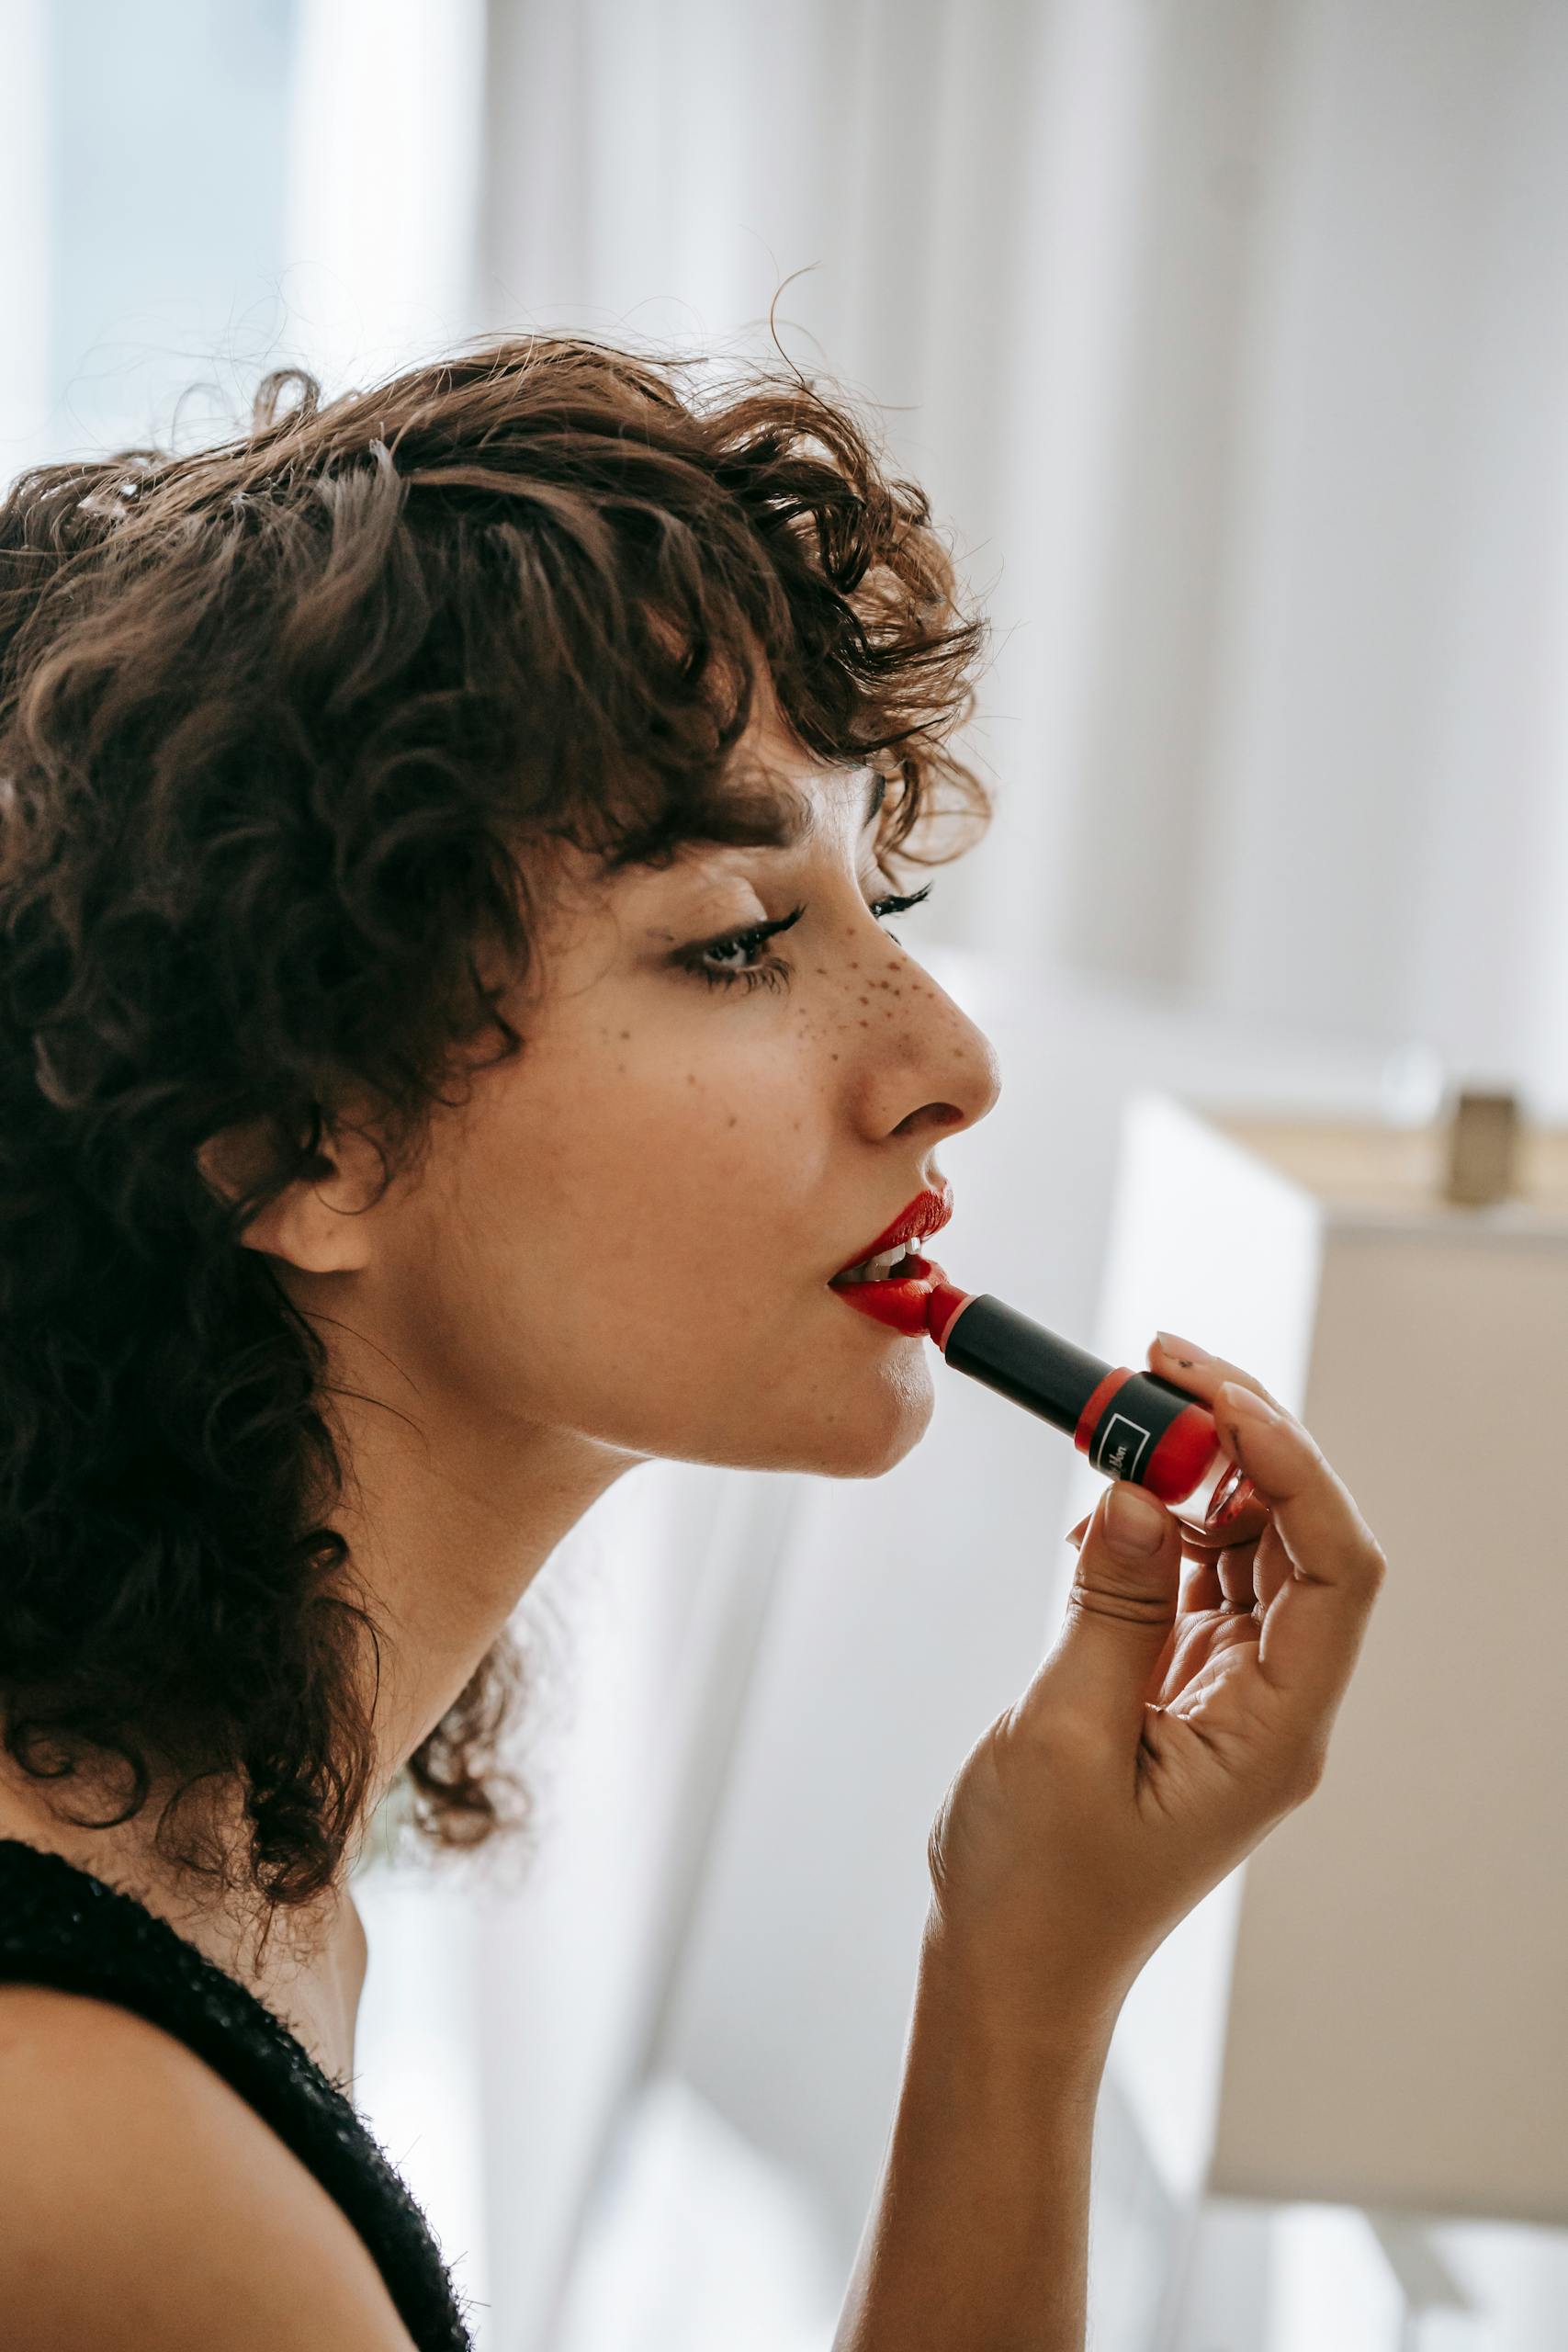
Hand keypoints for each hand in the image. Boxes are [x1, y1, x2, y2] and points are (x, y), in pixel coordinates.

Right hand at [922, 1334, 1386, 2050]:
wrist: (1007, 1973)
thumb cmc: (1037, 1887)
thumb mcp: (1063, 1730)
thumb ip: (1115, 1600)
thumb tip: (1146, 1488)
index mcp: (1276, 1733)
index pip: (1339, 1569)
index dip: (1293, 1464)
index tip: (1213, 1394)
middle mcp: (1273, 1707)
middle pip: (1301, 1541)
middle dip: (1240, 1443)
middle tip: (1158, 1370)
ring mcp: (1230, 1697)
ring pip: (1249, 1550)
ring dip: (1195, 1475)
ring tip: (1120, 1421)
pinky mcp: (1180, 1690)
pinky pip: (1195, 1580)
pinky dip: (1157, 1526)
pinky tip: (1104, 1505)